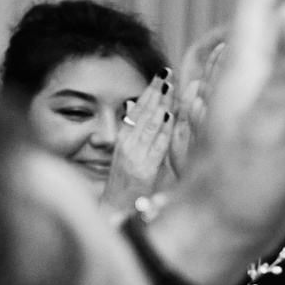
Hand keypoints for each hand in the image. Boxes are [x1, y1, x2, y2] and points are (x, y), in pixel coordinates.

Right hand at [102, 71, 174, 210]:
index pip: (137, 110)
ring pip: (150, 125)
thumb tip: (130, 107)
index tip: (161, 76)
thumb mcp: (124, 156)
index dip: (149, 92)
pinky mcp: (144, 170)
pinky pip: (157, 145)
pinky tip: (170, 115)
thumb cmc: (122, 186)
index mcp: (122, 140)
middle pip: (143, 113)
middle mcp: (127, 145)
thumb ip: (131, 134)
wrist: (113, 211)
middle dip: (157, 92)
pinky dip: (163, 130)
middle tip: (168, 73)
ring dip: (161, 104)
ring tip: (170, 86)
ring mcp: (135, 156)